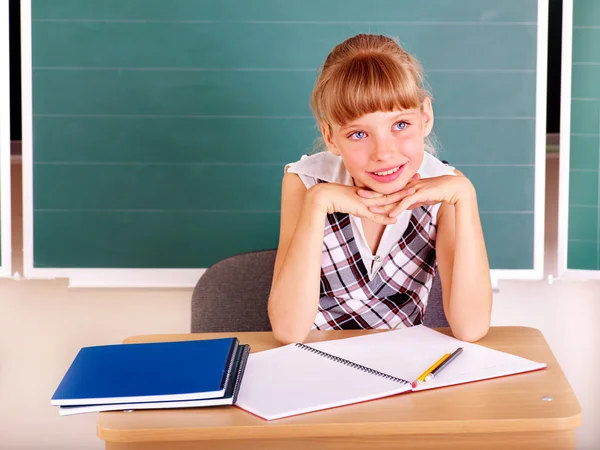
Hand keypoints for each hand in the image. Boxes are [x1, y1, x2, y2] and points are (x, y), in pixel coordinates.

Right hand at [307, 178, 417, 224]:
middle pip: (391, 190)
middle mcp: (370, 195)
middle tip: (420, 178)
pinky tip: (395, 219)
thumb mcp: (354, 201)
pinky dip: (385, 218)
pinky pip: (375, 215)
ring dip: (400, 198)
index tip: (412, 177)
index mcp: (369, 192)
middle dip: (406, 186)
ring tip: (414, 195)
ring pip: (387, 201)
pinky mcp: (360, 209)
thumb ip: (364, 206)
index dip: (401, 183)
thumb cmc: (337, 197)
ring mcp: (366, 202)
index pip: (388, 187)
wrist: (325, 196)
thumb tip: (372, 210)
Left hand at [358, 172, 474, 217]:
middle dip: (372, 193)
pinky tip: (391, 214)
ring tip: (370, 207)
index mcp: (407, 186)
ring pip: (395, 196)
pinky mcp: (421, 194)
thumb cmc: (439, 192)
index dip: (376, 190)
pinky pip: (407, 202)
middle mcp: (408, 186)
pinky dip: (398, 208)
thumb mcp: (422, 198)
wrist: (454, 188)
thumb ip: (412, 202)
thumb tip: (402, 208)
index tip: (364, 192)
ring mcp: (414, 189)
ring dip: (382, 202)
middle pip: (387, 190)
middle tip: (358, 194)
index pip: (389, 189)